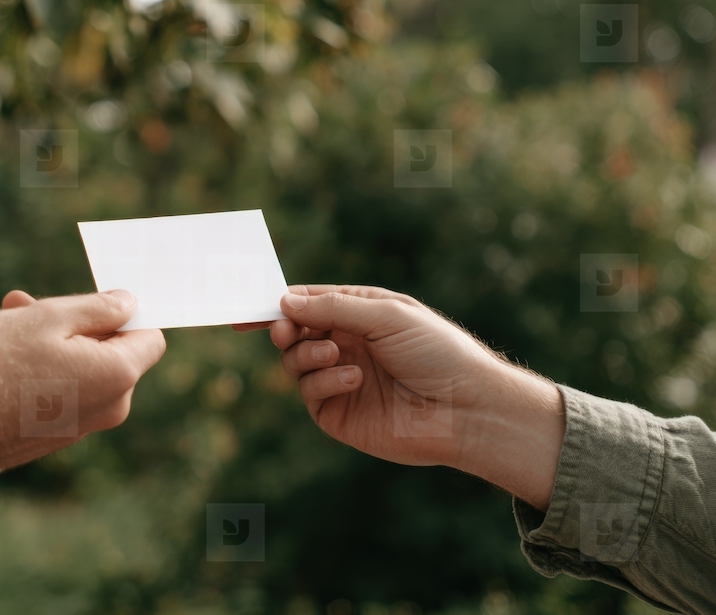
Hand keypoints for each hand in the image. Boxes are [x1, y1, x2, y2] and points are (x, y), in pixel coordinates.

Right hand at [0, 289, 164, 476]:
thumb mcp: (47, 319)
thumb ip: (97, 308)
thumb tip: (130, 303)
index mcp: (118, 376)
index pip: (150, 335)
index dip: (126, 313)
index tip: (92, 299)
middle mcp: (112, 407)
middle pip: (114, 349)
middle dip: (78, 322)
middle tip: (29, 302)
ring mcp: (85, 425)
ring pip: (85, 366)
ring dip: (54, 339)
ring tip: (9, 320)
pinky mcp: (59, 434)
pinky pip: (67, 389)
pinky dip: (47, 367)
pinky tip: (8, 353)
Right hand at [270, 285, 563, 508]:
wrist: (467, 409)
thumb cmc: (438, 352)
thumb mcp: (386, 315)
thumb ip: (333, 307)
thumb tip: (285, 300)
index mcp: (361, 314)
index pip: (309, 303)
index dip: (278, 304)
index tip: (249, 308)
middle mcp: (347, 345)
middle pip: (294, 332)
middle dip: (284, 328)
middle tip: (285, 330)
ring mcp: (341, 380)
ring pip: (295, 362)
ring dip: (306, 353)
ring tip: (335, 353)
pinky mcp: (339, 414)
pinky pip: (310, 392)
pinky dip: (325, 381)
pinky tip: (354, 379)